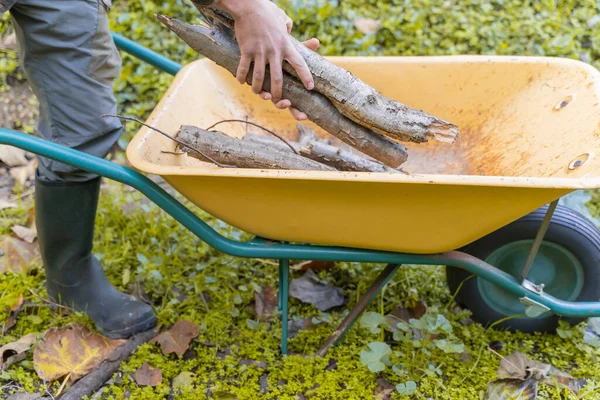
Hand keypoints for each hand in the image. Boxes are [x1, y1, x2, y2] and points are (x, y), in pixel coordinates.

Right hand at [217, 0, 314, 117]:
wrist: (249, 5)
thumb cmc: (266, 10)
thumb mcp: (282, 18)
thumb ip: (288, 26)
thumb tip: (290, 28)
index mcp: (286, 45)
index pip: (299, 63)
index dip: (305, 76)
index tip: (310, 87)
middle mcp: (274, 51)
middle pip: (277, 78)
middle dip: (278, 93)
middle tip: (278, 101)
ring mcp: (260, 52)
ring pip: (259, 78)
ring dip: (258, 89)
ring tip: (257, 93)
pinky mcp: (246, 50)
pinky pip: (244, 69)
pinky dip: (242, 77)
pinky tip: (241, 81)